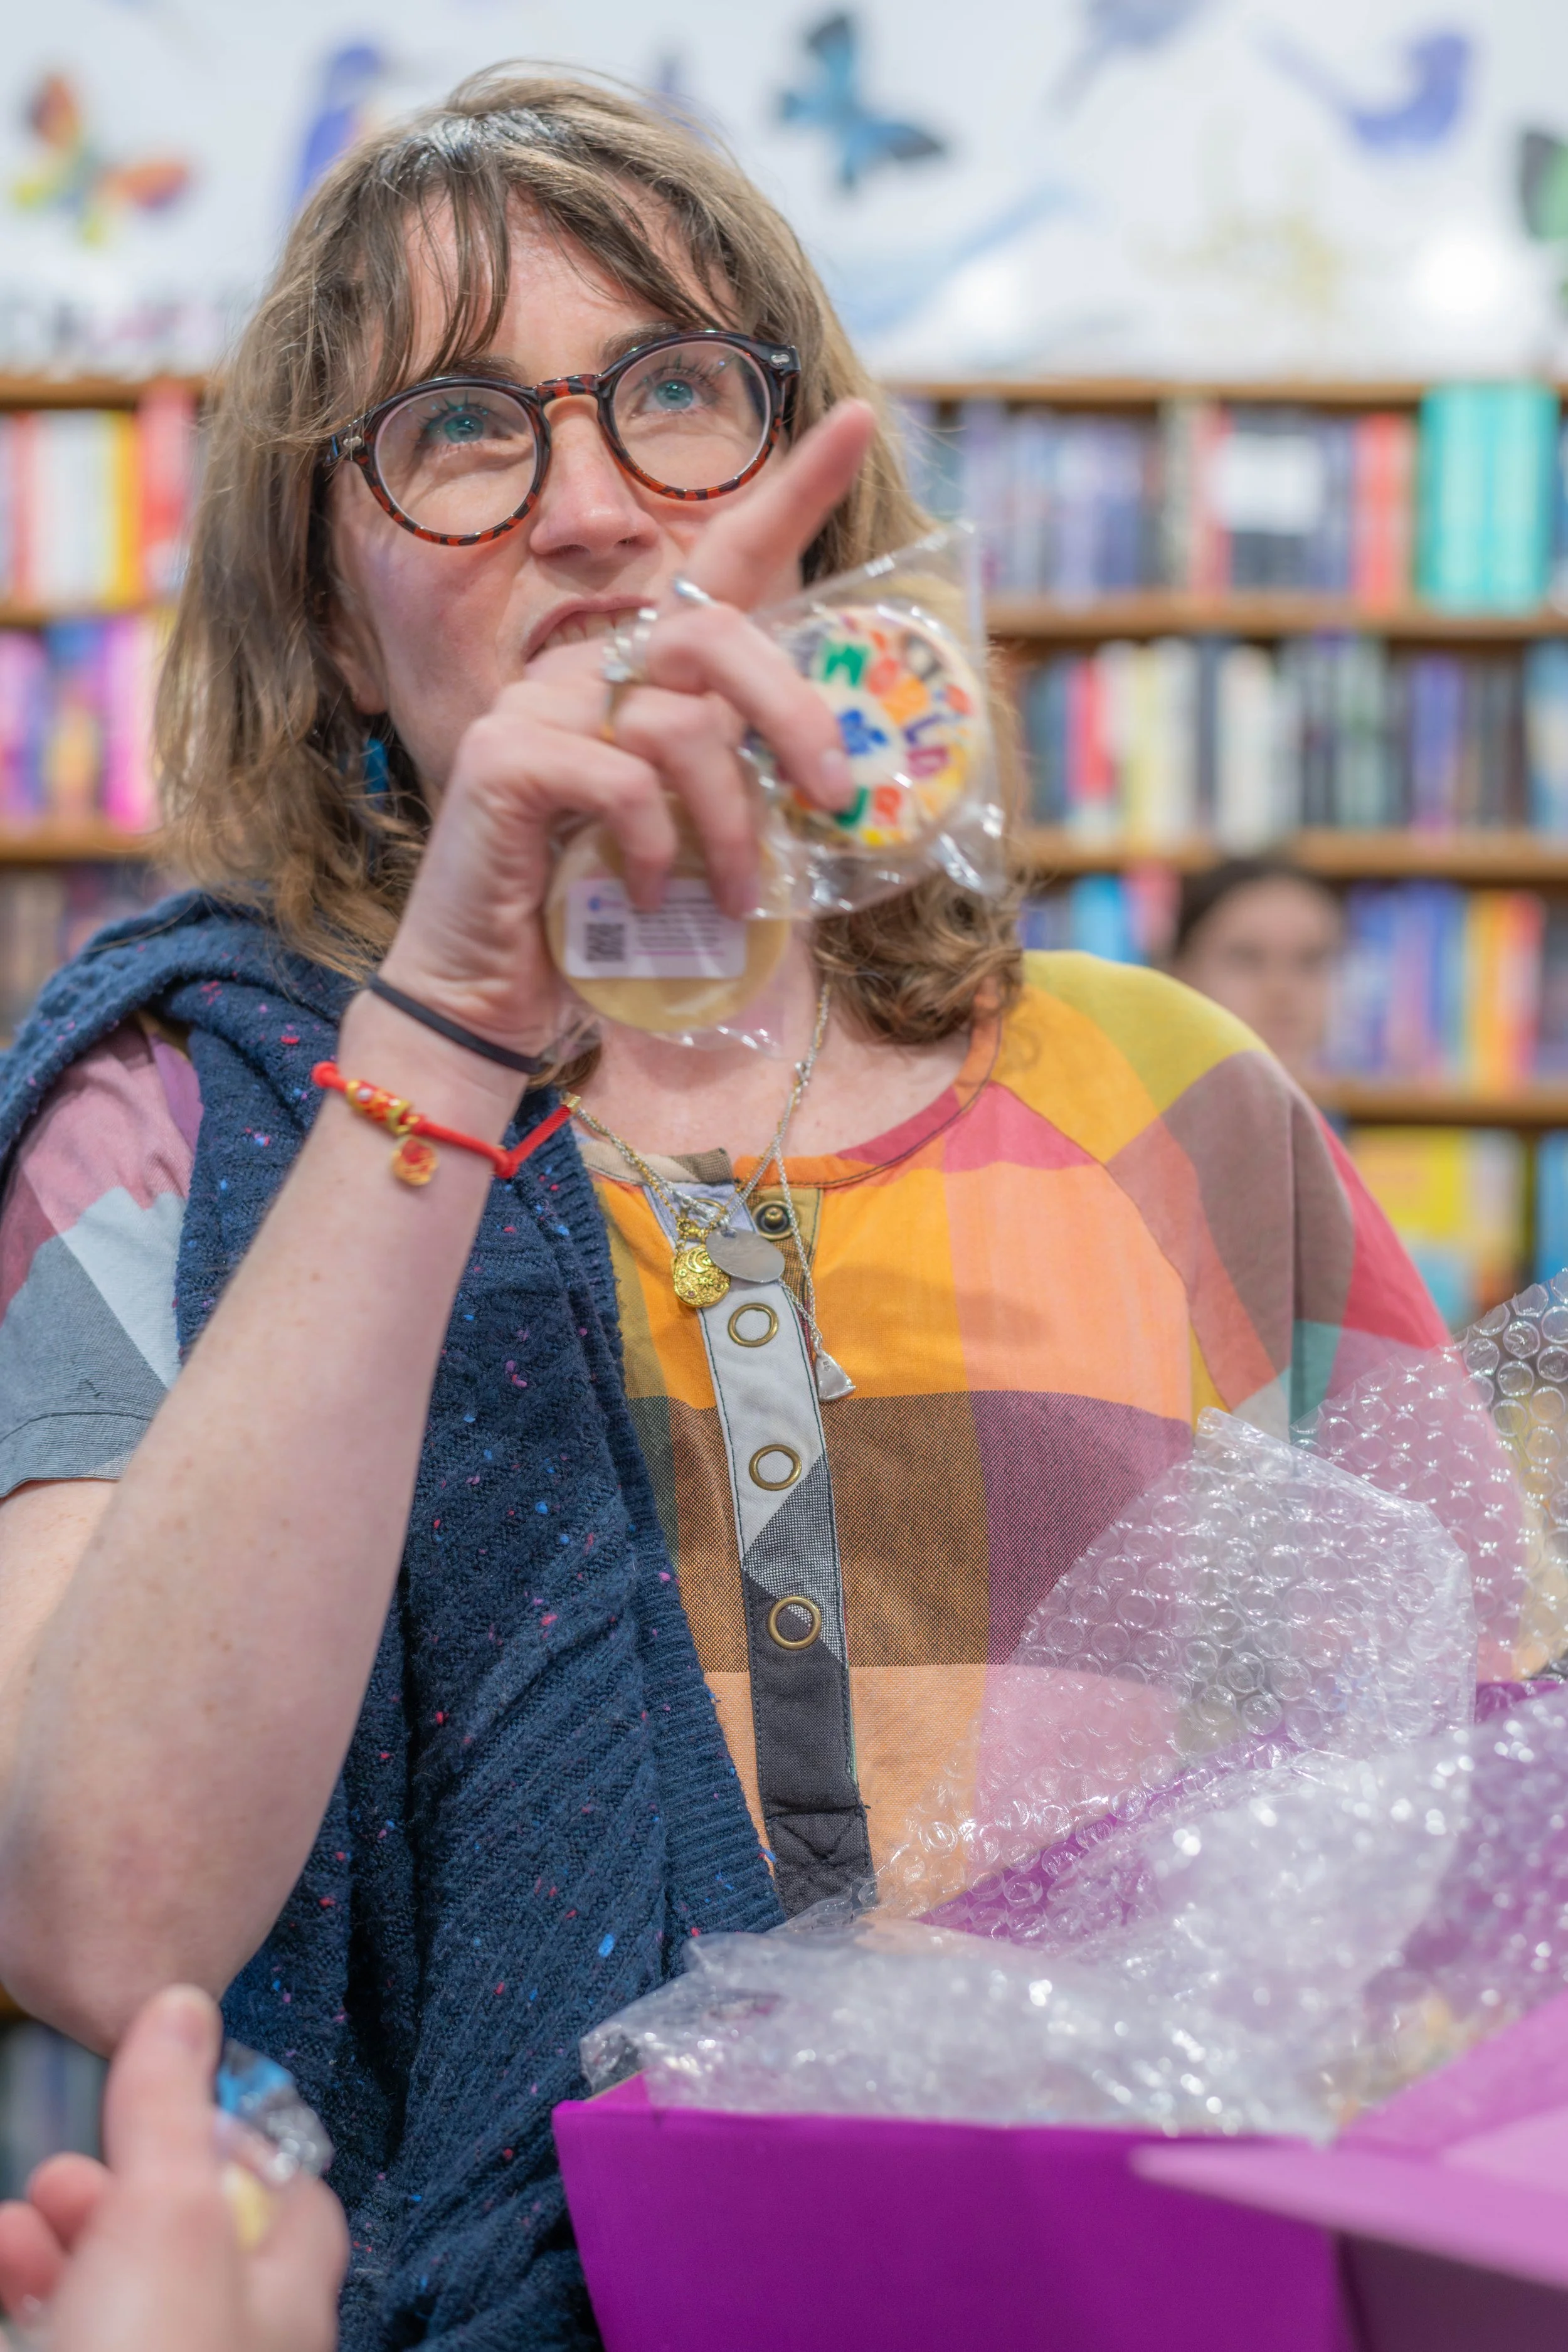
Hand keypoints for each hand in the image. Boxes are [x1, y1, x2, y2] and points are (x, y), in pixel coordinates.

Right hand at [0, 1986, 345, 2351]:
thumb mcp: (162, 2213)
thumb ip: (171, 2109)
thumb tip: (184, 2004)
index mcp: (284, 2301)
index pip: (293, 2199)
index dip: (229, 2140)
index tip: (163, 2102)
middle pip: (186, 2251)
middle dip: (112, 2195)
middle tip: (58, 2176)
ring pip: (113, 2304)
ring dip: (53, 2251)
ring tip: (9, 2231)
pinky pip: (69, 2337)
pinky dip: (27, 2305)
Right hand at [375, 398, 877, 1061]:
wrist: (487, 994)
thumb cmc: (596, 918)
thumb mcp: (691, 838)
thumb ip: (740, 787)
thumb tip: (836, 781)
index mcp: (638, 674)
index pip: (721, 564)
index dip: (791, 494)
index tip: (853, 420)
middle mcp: (583, 666)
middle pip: (714, 633)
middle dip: (793, 715)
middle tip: (834, 797)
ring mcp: (535, 706)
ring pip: (679, 722)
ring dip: (732, 823)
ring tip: (738, 898)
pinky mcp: (505, 761)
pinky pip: (621, 781)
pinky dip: (654, 847)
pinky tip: (646, 893)